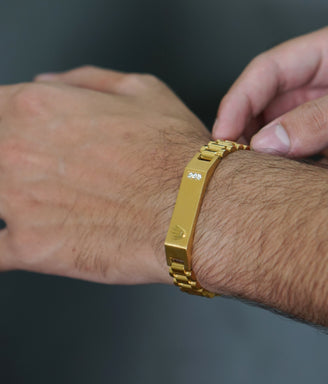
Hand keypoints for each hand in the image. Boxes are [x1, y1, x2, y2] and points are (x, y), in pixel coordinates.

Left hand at [0, 66, 209, 283]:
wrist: (196, 212)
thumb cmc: (177, 157)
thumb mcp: (144, 91)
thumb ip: (86, 80)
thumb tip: (50, 82)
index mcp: (38, 109)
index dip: (10, 121)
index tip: (24, 134)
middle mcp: (17, 152)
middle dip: (14, 160)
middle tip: (49, 173)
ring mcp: (18, 202)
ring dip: (9, 196)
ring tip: (49, 202)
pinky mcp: (32, 248)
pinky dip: (3, 245)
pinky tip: (18, 238)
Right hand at [213, 19, 327, 185]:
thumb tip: (271, 139)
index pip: (271, 70)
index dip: (241, 98)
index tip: (223, 131)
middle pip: (265, 101)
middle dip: (240, 125)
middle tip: (225, 155)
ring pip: (275, 132)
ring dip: (255, 150)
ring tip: (240, 170)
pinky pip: (294, 160)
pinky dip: (277, 170)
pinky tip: (268, 181)